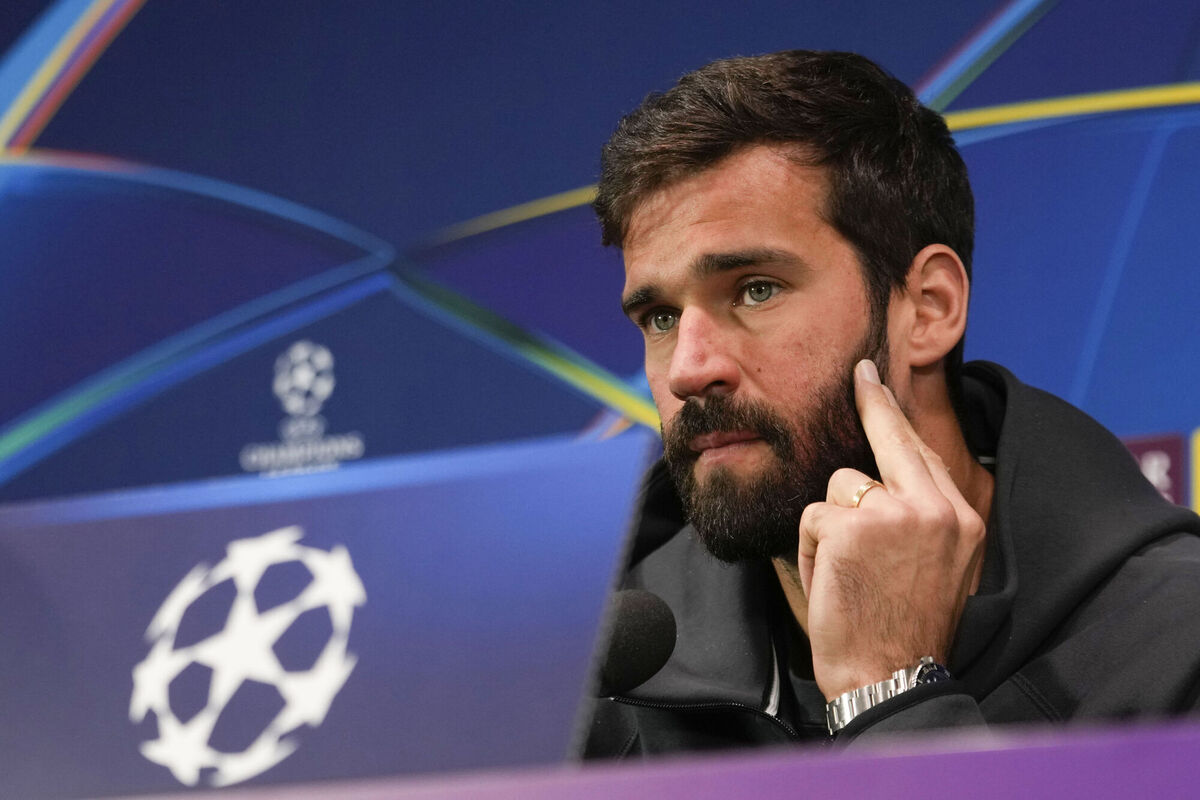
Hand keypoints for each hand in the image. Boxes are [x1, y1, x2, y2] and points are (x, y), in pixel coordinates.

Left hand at [797, 359, 984, 700]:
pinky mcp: (851, 527)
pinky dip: (814, 552)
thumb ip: (922, 517)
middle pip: (890, 440)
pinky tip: (834, 584)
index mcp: (961, 519)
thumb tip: (890, 473)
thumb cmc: (906, 629)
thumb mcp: (938, 567)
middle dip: (872, 406)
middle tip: (860, 375)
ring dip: (832, 527)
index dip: (895, 415)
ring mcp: (894, 514)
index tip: (876, 380)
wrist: (892, 678)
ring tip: (850, 575)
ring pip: (840, 486)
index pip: (923, 452)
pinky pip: (814, 519)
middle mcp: (935, 508)